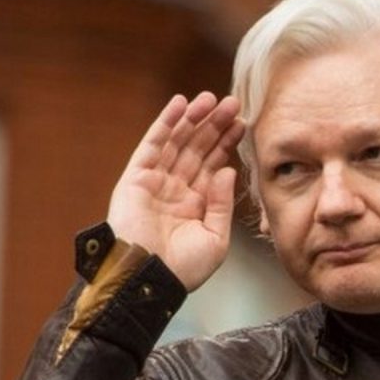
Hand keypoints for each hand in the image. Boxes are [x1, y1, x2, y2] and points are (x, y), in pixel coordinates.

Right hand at [107, 92, 244, 291]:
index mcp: (196, 204)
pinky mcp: (136, 178)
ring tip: (212, 99)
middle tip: (234, 103)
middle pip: (198, 149)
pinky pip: (153, 145)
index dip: (227, 143)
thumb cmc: (183, 269)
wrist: (149, 280)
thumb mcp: (216, 239)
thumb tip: (228, 170)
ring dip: (194, 118)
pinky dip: (166, 123)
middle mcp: (176, 189)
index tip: (243, 123)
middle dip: (215, 126)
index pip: (214, 165)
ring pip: (178, 142)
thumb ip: (222, 204)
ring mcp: (156, 182)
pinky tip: (180, 104)